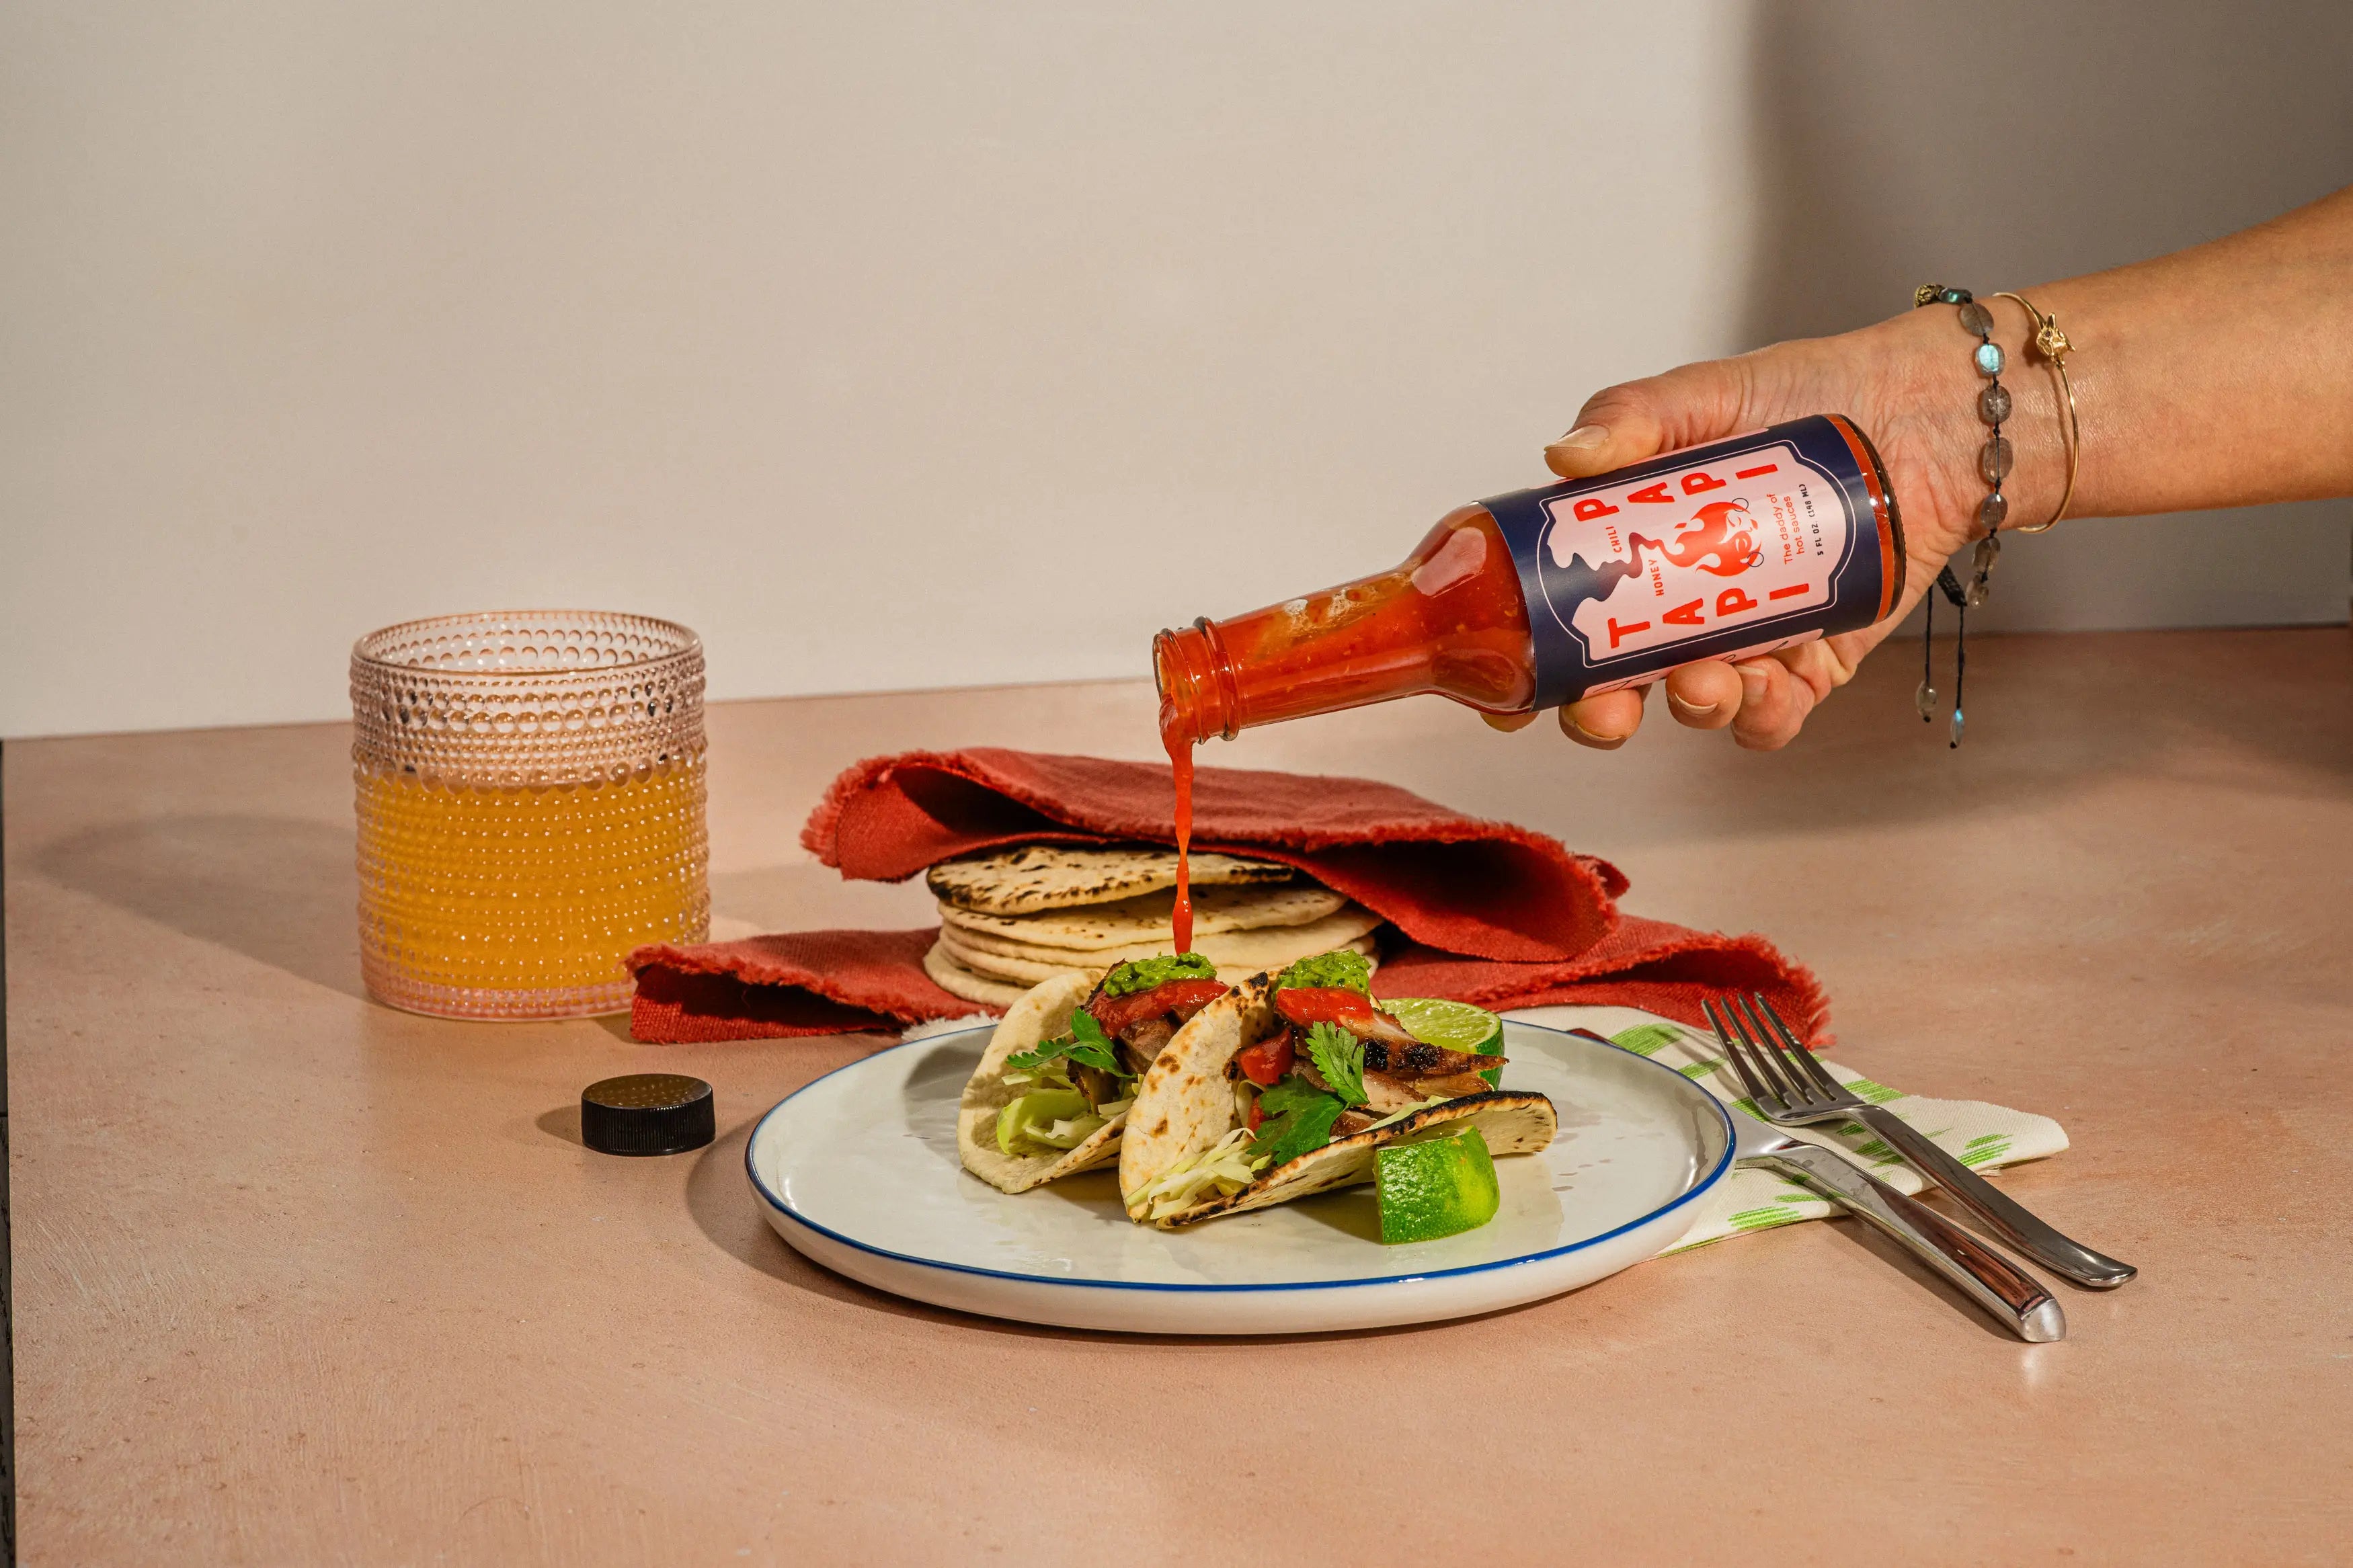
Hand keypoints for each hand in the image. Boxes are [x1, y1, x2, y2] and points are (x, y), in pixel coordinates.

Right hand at [1487, 306, 2019, 749]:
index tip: (1504, 699)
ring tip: (1707, 679)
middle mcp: (1676, 604)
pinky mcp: (1809, 663)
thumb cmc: (1813, 395)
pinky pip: (1774, 715)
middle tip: (1605, 710)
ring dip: (1690, 708)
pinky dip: (1766, 712)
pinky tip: (1773, 678)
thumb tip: (1566, 455)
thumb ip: (1632, 418)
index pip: (1557, 617)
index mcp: (1631, 548)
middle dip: (1598, 716)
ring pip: (1692, 706)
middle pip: (1612, 687)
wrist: (1926, 415)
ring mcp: (1739, 639)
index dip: (1523, 668)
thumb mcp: (1708, 394)